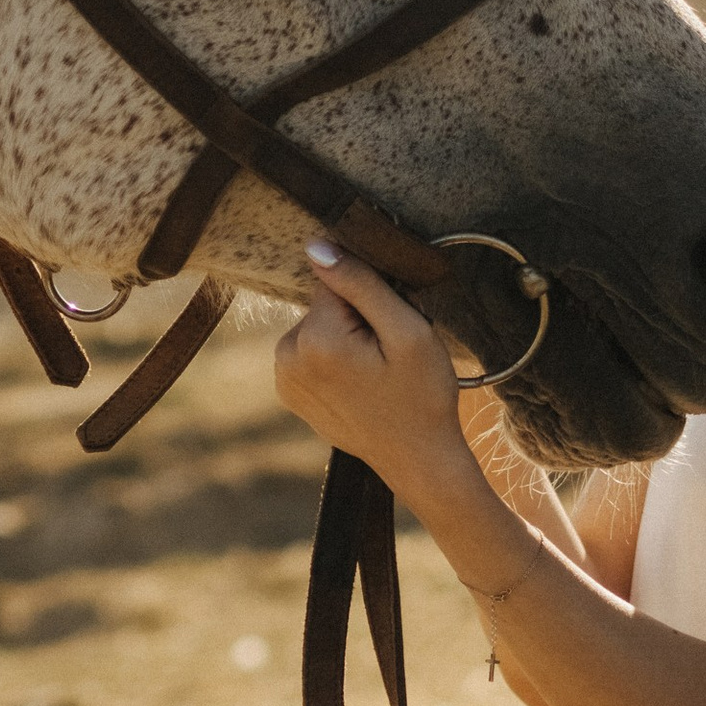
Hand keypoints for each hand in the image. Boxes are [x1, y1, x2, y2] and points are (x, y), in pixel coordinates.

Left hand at [273, 240, 479, 502]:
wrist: (417, 459)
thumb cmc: (422, 395)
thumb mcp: (406, 331)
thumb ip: (360, 283)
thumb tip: (316, 246)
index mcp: (315, 339)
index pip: (335, 279)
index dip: (370, 296)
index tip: (388, 327)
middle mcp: (286, 356)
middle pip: (324, 304)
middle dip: (357, 318)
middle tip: (387, 354)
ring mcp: (283, 378)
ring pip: (318, 326)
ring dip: (346, 339)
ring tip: (376, 372)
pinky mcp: (288, 391)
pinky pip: (312, 352)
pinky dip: (334, 359)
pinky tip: (359, 384)